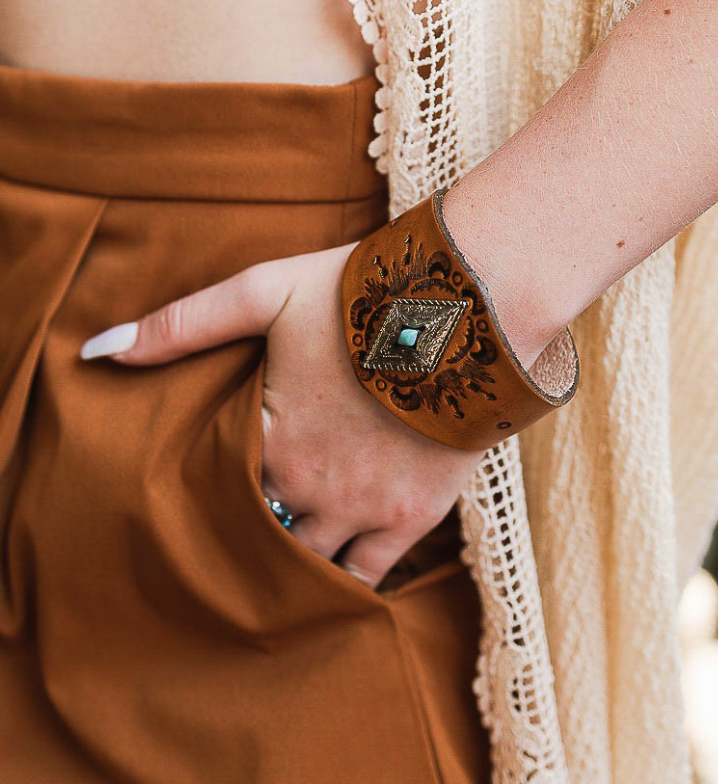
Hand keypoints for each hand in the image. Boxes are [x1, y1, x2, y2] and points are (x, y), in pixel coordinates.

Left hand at [78, 242, 485, 590]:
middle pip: (258, 527)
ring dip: (290, 554)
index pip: (216, 485)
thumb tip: (97, 349)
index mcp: (265, 436)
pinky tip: (331, 574)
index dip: (211, 482)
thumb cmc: (362, 293)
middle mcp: (308, 485)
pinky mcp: (413, 515)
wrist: (466, 307)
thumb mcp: (265, 291)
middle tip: (241, 523)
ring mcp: (362, 507)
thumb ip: (183, 323)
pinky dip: (344, 579)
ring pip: (307, 559)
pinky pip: (368, 574)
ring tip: (282, 544)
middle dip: (247, 525)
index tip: (212, 480)